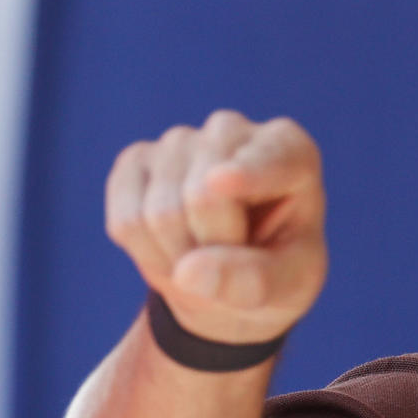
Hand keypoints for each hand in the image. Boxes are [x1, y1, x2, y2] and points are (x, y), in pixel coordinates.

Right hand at [106, 110, 327, 345]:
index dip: (245, 174)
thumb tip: (190, 272)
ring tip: (204, 259)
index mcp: (291, 150)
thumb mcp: (290, 285)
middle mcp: (232, 132)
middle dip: (213, 250)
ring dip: (180, 259)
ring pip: (160, 213)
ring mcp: (180, 141)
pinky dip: (147, 254)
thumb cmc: (276, 272)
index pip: (267, 159)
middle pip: (203, 197)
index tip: (221, 182)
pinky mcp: (136, 160)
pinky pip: (127, 220)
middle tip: (230, 266)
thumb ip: (254, 280)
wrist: (231, 281)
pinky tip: (172, 250)